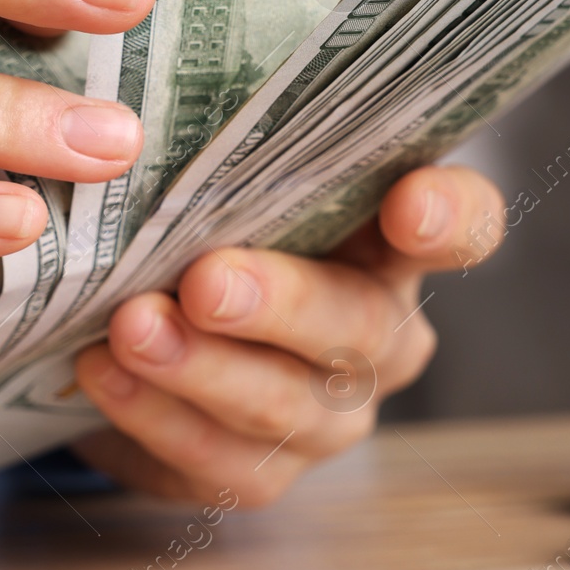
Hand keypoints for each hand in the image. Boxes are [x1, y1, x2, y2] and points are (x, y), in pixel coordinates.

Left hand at [72, 164, 503, 506]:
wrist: (139, 328)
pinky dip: (157, 415)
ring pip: (291, 405)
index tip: (408, 203)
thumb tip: (167, 98)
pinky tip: (102, 371)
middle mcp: (381, 332)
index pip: (467, 224)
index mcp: (392, 242)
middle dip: (282, 304)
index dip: (450, 217)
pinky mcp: (265, 471)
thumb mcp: (223, 176)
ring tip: (132, 327)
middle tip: (206, 282)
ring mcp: (331, 413)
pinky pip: (225, 461)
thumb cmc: (198, 224)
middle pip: (363, 324)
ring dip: (206, 367)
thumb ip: (233, 148)